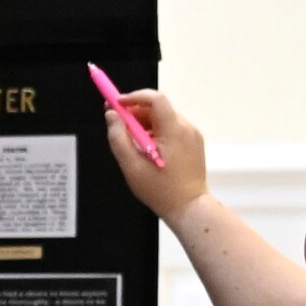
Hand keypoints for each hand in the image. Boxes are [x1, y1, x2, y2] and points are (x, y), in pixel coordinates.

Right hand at [109, 87, 210, 218]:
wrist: (189, 208)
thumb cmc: (162, 192)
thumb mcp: (132, 167)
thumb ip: (118, 138)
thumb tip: (112, 116)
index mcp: (174, 131)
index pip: (155, 99)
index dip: (133, 97)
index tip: (116, 103)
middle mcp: (186, 129)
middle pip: (158, 108)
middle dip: (136, 112)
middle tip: (118, 123)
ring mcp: (192, 135)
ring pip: (163, 118)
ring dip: (145, 123)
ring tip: (133, 143)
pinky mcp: (193, 143)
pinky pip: (171, 128)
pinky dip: (156, 132)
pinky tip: (147, 149)